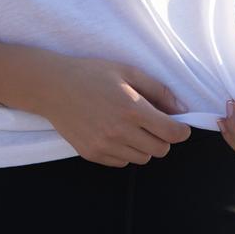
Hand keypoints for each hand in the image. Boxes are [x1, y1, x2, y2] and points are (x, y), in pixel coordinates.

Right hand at [35, 56, 193, 167]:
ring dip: (144, 145)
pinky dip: (125, 151)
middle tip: (153, 123)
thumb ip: (158, 90)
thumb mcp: (127, 71)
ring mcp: (105, 146)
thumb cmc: (91, 74)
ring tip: (131, 127)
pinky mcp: (92, 154)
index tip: (180, 125)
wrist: (52, 87)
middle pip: (160, 150)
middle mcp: (120, 132)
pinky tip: (114, 133)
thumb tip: (182, 109)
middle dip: (163, 138)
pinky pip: (122, 162)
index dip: (182, 130)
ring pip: (142, 159)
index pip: (171, 134)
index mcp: (132, 109)